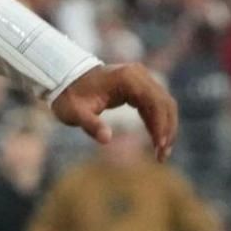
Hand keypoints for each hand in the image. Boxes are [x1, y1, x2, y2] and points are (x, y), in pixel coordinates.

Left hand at [51, 63, 178, 161]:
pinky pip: (155, 106)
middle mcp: (138, 75)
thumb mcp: (75, 112)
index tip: (160, 146)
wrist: (63, 80)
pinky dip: (157, 123)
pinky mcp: (138, 87)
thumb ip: (90, 124)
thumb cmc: (69, 96)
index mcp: (127, 78)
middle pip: (165, 103)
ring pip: (163, 105)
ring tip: (161, 154)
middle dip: (167, 130)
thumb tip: (106, 139)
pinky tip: (156, 142)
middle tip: (162, 155)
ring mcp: (140, 79)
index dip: (161, 125)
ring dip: (165, 128)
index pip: (155, 102)